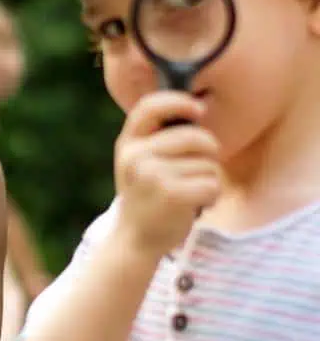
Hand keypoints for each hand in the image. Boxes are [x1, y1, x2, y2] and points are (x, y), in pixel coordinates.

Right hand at [113, 91, 220, 257]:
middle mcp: (136, 156)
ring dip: (208, 179)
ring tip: (188, 192)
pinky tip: (195, 204)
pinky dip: (212, 195)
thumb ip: (156, 137)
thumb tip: (197, 108)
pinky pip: (212, 183)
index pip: (150, 107)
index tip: (199, 110)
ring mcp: (152, 175)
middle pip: (195, 137)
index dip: (178, 102)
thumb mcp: (138, 162)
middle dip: (208, 152)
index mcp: (127, 143)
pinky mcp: (172, 195)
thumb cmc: (146, 195)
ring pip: (208, 163)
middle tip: (196, 169)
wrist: (135, 238)